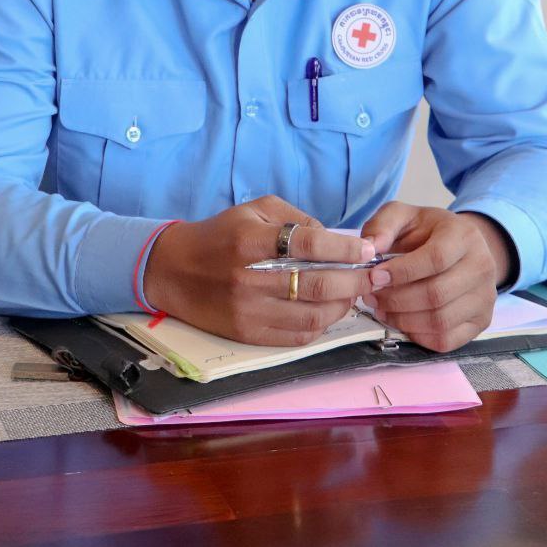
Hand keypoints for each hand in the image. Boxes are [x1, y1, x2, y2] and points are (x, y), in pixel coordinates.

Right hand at [143, 195, 376, 345]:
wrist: (173, 269)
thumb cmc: (220, 234)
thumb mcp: (255, 209)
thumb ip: (295, 218)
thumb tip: (332, 239)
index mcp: (251, 241)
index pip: (309, 245)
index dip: (345, 248)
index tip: (367, 250)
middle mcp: (249, 278)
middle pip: (317, 285)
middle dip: (354, 281)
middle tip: (373, 275)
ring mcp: (248, 311)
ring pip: (312, 316)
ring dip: (342, 306)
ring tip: (354, 293)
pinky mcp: (247, 334)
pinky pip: (296, 337)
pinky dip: (321, 326)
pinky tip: (329, 312)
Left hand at [361, 203, 512, 352]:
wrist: (459, 246)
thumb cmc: (427, 232)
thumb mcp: (403, 216)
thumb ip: (383, 225)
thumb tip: (369, 248)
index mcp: (465, 235)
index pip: (436, 259)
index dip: (402, 272)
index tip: (374, 276)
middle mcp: (482, 266)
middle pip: (437, 294)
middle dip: (397, 299)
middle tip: (372, 296)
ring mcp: (485, 297)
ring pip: (440, 320)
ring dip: (403, 320)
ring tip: (382, 309)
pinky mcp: (481, 321)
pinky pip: (447, 340)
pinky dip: (418, 336)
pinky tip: (401, 321)